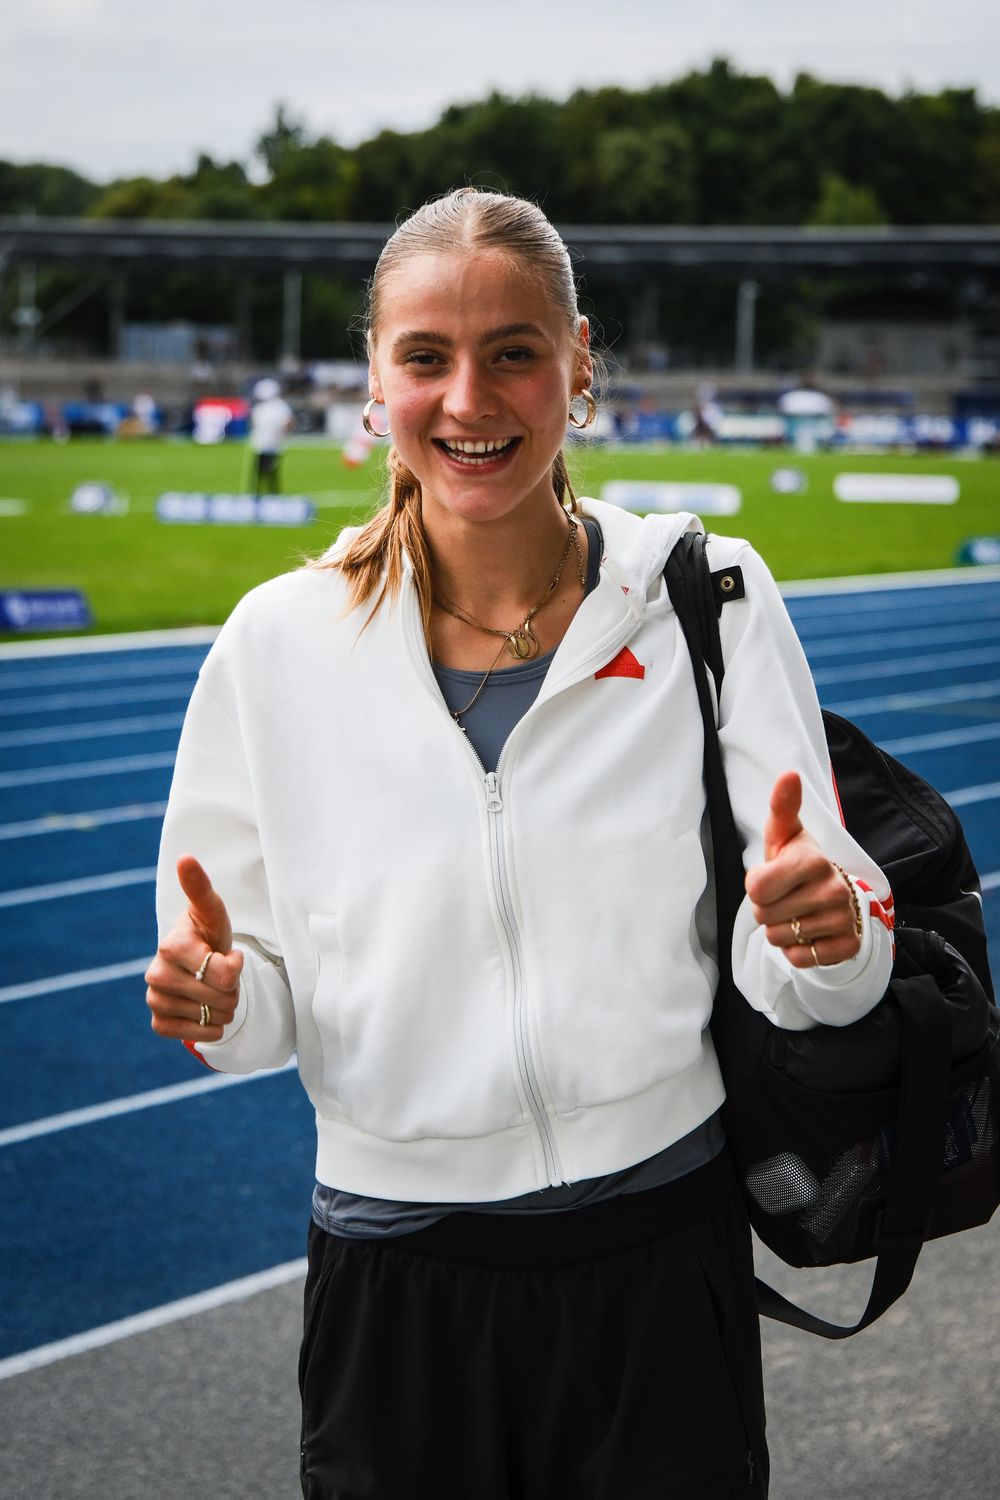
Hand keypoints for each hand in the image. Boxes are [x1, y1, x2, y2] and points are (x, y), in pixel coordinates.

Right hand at [145, 856, 242, 1040]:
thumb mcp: (212, 911)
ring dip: (223, 1008)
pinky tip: (204, 1010)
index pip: (223, 973)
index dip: (235, 967)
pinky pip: (194, 1035)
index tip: (227, 954)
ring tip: (213, 989)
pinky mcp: (158, 1022)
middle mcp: (156, 973)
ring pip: (211, 1018)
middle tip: (221, 975)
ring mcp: (154, 999)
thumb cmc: (208, 933)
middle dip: (231, 990)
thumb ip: (201, 888)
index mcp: (171, 945)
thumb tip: (185, 858)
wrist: (197, 963)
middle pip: (220, 998)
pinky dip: (209, 1027)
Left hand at [744, 772, 861, 968]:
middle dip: (767, 910)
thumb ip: (782, 806)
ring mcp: (843, 919)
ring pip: (779, 939)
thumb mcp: (786, 834)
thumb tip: (789, 774)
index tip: (772, 879)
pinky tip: (810, 933)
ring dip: (781, 930)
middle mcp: (834, 889)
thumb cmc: (799, 863)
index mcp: (813, 860)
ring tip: (798, 912)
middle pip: (763, 916)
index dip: (756, 887)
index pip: (755, 889)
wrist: (836, 895)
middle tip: (786, 897)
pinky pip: (800, 960)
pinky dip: (798, 951)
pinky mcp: (848, 946)